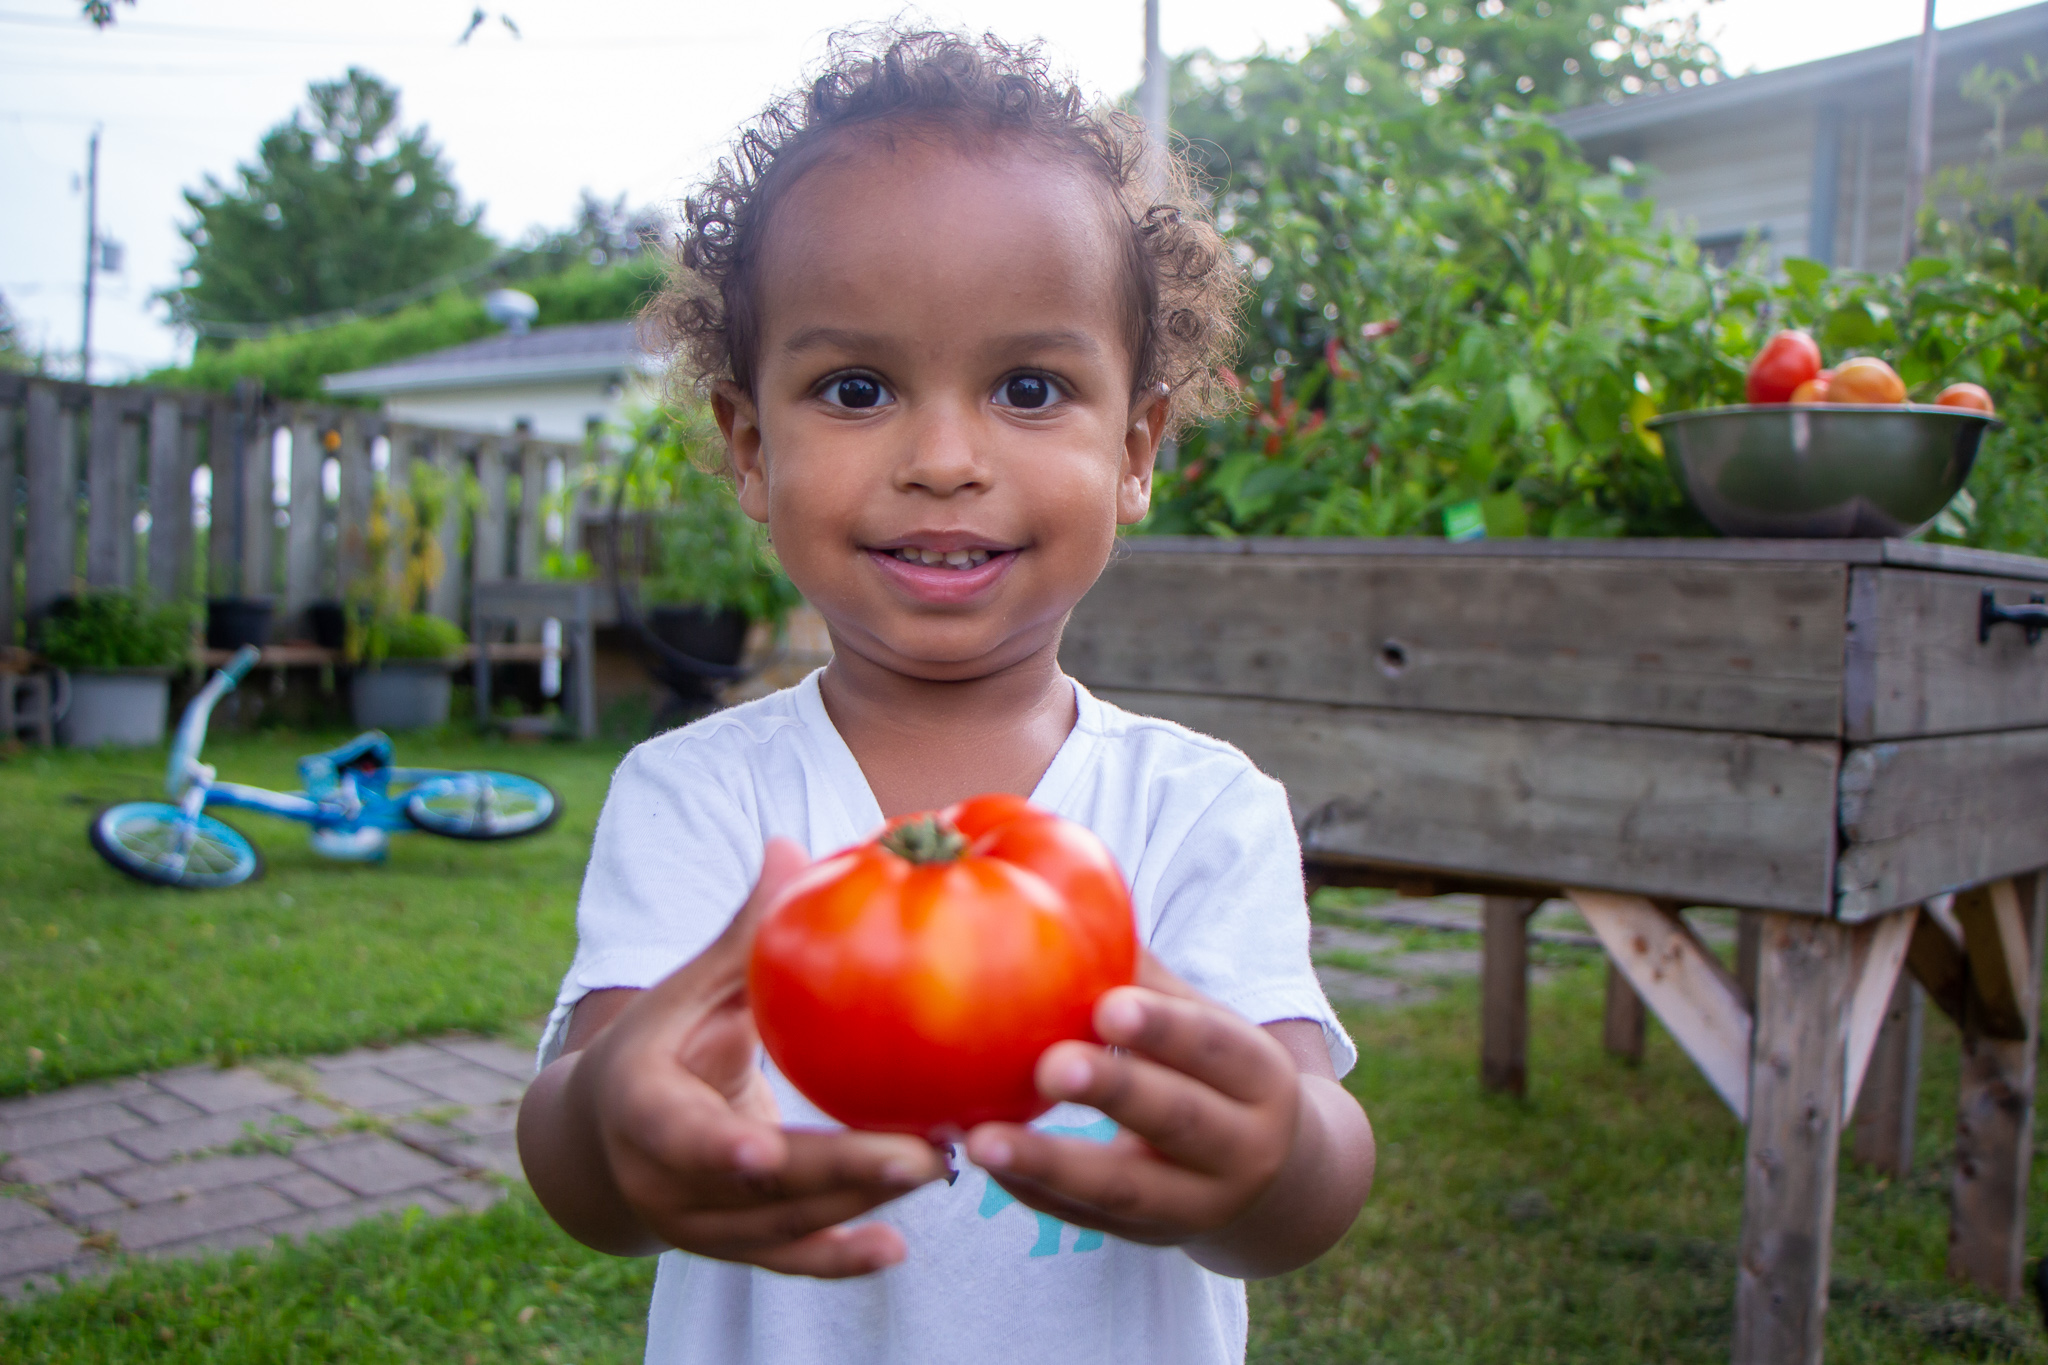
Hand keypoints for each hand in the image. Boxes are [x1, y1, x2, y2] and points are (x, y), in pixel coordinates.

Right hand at [538, 838, 951, 1276]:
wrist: (605, 1133)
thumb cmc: (667, 1039)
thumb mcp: (692, 987)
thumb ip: (743, 933)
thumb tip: (790, 845)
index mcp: (640, 1105)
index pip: (676, 1131)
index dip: (717, 1144)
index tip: (766, 1150)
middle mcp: (659, 1177)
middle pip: (753, 1188)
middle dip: (838, 1173)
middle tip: (923, 1153)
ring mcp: (692, 1223)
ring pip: (779, 1227)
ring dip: (858, 1202)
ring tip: (940, 1167)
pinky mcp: (729, 1246)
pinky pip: (786, 1259)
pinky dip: (837, 1259)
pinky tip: (893, 1249)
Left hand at [962, 951, 1301, 1250]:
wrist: (1280, 1180)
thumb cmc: (1218, 1070)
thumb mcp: (1209, 1025)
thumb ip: (1147, 978)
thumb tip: (1069, 898)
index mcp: (1260, 1076)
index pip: (1215, 1047)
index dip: (1164, 1028)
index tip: (1108, 1006)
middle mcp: (1243, 1147)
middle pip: (1177, 1120)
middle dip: (1114, 1093)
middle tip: (1048, 1066)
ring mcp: (1200, 1205)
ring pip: (1126, 1191)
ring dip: (1051, 1164)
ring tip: (981, 1140)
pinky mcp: (1152, 1240)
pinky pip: (1088, 1220)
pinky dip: (1035, 1191)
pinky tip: (982, 1162)